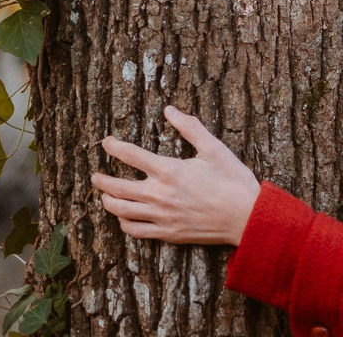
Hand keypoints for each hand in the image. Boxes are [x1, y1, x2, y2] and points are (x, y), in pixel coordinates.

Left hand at [92, 105, 261, 245]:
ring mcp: (163, 217)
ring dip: (108, 202)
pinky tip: (123, 219)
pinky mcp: (169, 233)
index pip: (131, 156)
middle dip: (102, 180)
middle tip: (95, 175)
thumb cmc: (233, 180)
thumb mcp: (214, 148)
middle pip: (119, 188)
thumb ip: (190, 127)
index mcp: (170, 171)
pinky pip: (137, 232)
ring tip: (103, 196)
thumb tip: (170, 110)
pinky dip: (125, 224)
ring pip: (123, 212)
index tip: (105, 142)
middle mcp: (161, 195)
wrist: (247, 217)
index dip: (114, 147)